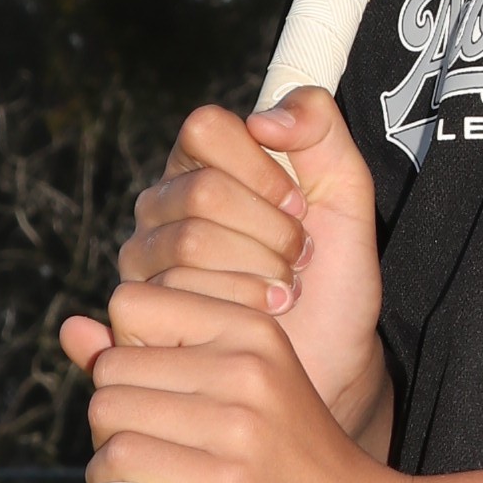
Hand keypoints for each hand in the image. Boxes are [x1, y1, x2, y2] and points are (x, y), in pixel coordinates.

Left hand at [57, 284, 415, 482]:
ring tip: (154, 475)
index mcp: (255, 328)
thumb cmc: (293, 472)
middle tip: (156, 449)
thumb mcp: (239, 392)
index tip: (162, 396)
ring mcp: (238, 425)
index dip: (127, 353)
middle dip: (114, 411)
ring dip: (109, 454)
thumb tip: (69, 328)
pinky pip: (121, 462)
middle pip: (112, 366)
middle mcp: (248, 365)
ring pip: (107, 413)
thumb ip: (155, 355)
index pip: (132, 304)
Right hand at [95, 87, 388, 452]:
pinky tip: (245, 319)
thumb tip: (263, 119)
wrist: (329, 363)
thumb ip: (320, 131)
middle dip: (269, 234)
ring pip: (187, 247)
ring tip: (282, 296)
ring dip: (256, 276)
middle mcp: (163, 205)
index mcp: (205, 163)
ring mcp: (144, 258)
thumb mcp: (346, 195)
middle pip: (201, 193)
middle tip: (296, 264)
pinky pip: (170, 298)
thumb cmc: (334, 279)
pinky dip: (229, 310)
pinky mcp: (136, 314)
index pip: (206, 129)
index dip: (261, 170)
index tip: (300, 209)